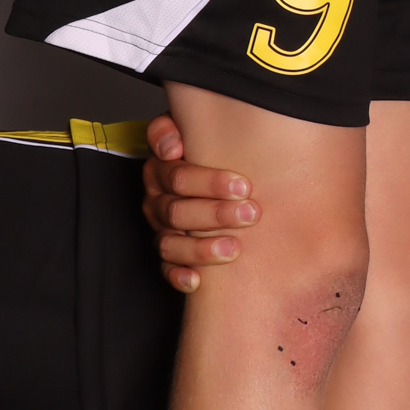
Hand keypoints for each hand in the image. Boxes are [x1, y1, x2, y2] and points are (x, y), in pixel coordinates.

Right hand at [142, 110, 260, 292]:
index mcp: (162, 169)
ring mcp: (162, 229)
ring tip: (235, 248)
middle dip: (215, 213)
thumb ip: (182, 128)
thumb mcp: (204, 131)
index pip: (175, 176)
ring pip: (169, 243)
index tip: (242, 185)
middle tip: (251, 213)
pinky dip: (180, 276)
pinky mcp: (168, 255)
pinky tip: (198, 281)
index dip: (207, 181)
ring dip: (201, 248)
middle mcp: (157, 200)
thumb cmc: (218, 151)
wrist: (226, 178)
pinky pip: (166, 270)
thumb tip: (171, 145)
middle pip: (176, 210)